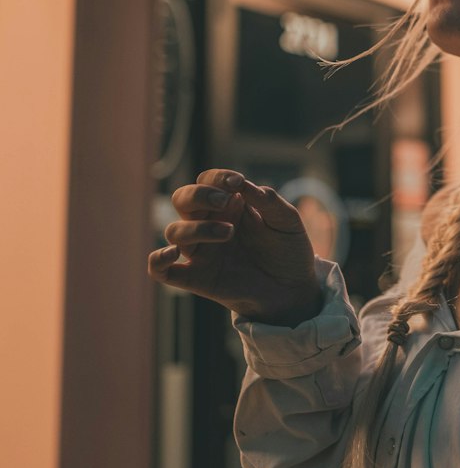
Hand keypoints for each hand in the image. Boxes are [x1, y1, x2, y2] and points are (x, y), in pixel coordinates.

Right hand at [147, 169, 321, 320]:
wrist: (294, 289)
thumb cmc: (289, 251)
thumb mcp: (287, 221)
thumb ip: (268, 201)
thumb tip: (244, 186)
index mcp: (229, 207)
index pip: (207, 181)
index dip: (217, 178)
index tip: (237, 183)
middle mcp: (209, 225)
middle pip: (182, 199)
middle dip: (200, 195)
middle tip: (225, 202)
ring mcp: (201, 251)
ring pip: (174, 231)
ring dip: (196, 227)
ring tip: (228, 232)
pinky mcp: (196, 278)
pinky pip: (161, 271)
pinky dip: (158, 260)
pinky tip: (173, 253)